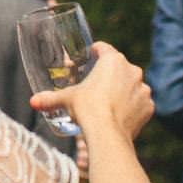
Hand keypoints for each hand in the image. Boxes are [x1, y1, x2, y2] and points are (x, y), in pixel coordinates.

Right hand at [35, 41, 152, 140]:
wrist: (108, 134)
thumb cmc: (87, 109)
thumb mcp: (67, 99)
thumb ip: (50, 98)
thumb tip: (33, 102)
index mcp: (112, 60)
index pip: (103, 48)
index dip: (95, 52)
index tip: (89, 59)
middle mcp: (132, 70)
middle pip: (119, 67)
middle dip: (109, 74)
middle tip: (97, 86)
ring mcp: (143, 88)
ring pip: (132, 85)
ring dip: (124, 90)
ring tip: (110, 103)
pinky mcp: (149, 106)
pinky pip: (140, 103)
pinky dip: (133, 107)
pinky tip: (122, 115)